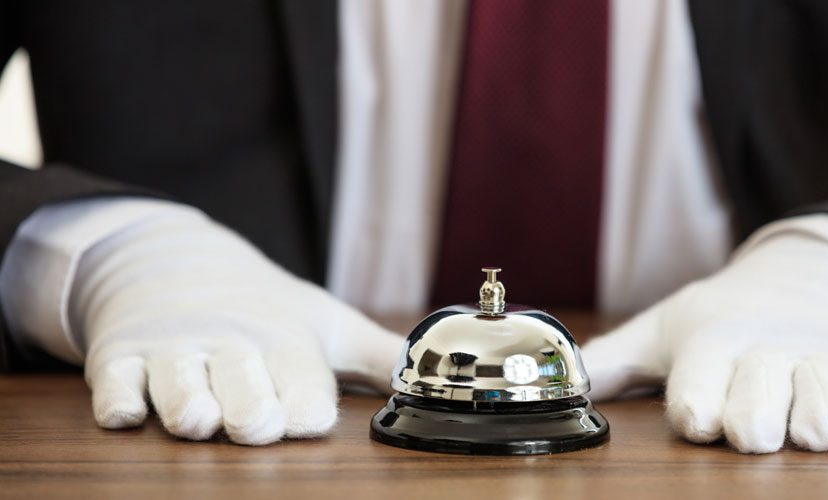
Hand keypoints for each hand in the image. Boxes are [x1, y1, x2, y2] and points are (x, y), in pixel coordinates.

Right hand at [72, 209, 403, 444]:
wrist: (171, 257)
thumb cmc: (261, 305)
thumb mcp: (326, 323)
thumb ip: (381, 358)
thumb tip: (439, 380)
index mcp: (285, 342)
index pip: (302, 379)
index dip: (306, 403)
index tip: (312, 420)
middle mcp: (230, 346)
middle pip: (242, 385)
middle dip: (250, 407)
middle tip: (258, 424)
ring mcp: (173, 351)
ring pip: (178, 385)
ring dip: (188, 404)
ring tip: (199, 419)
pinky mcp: (122, 357)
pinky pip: (114, 382)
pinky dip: (118, 398)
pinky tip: (126, 411)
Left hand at [582, 233, 827, 452]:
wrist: (810, 268)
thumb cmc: (727, 314)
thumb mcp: (666, 328)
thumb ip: (612, 362)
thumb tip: (560, 387)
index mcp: (713, 343)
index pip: (699, 385)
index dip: (697, 408)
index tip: (698, 421)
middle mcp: (769, 351)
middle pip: (759, 408)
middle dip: (753, 425)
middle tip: (751, 431)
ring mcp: (827, 359)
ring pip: (822, 412)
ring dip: (813, 427)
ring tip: (804, 424)